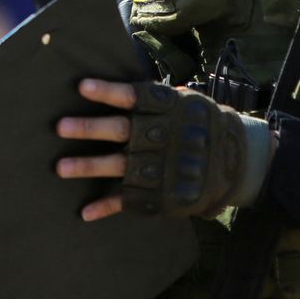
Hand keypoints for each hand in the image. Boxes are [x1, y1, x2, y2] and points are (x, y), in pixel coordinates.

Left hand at [56, 79, 273, 220]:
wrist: (239, 162)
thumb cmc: (202, 124)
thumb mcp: (188, 102)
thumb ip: (158, 97)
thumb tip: (119, 88)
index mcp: (168, 109)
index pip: (134, 97)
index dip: (108, 92)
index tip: (81, 86)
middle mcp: (162, 137)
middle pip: (121, 131)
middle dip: (90, 129)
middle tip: (60, 127)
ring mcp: (161, 167)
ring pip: (120, 165)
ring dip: (89, 167)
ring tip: (61, 168)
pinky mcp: (161, 193)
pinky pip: (131, 200)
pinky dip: (107, 207)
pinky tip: (85, 212)